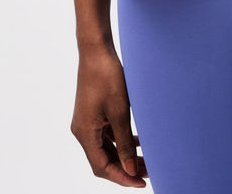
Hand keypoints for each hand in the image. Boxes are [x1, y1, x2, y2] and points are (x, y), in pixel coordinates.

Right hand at [70, 45, 148, 186]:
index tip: (141, 183)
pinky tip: (138, 141)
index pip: (102, 167)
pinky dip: (121, 141)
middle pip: (103, 160)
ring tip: (147, 158)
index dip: (122, 177)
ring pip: (106, 148)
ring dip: (125, 155)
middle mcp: (82, 131)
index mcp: (85, 133)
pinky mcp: (93, 114)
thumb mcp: (119, 112)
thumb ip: (124, 143)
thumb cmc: (107, 76)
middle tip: (149, 171)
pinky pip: (107, 135)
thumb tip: (130, 169)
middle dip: (126, 168)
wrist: (97, 50)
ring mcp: (87, 122)